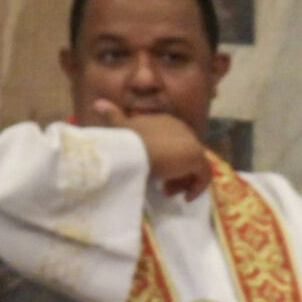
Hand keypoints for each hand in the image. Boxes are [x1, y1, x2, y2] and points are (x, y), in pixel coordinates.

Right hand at [86, 97, 211, 199]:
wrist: (134, 149)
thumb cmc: (125, 140)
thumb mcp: (118, 128)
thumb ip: (112, 117)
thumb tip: (97, 103)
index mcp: (166, 122)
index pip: (172, 144)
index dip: (165, 160)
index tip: (153, 173)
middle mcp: (182, 129)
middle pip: (184, 156)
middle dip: (174, 173)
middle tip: (163, 188)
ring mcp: (192, 142)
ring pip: (193, 167)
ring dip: (181, 181)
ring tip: (167, 192)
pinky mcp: (197, 157)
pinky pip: (204, 176)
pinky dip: (196, 188)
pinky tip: (185, 198)